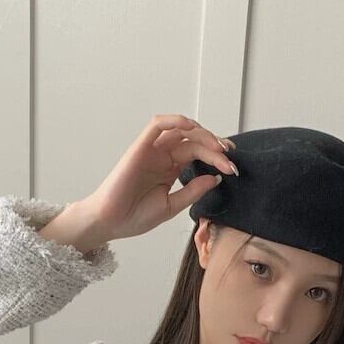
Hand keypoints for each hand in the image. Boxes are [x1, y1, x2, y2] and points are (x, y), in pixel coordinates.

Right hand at [83, 114, 237, 241]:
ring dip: (201, 132)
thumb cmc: (134, 217)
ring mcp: (151, 150)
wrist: (111, 223)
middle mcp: (162, 156)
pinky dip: (175, 121)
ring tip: (216, 146)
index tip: (232, 168)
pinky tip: (192, 127)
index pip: (197, 154)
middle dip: (214, 146)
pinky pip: (157, 125)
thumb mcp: (172, 205)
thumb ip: (193, 190)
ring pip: (180, 129)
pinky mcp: (140, 147)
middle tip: (228, 157)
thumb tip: (216, 177)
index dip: (217, 158)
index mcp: (170, 169)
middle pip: (193, 140)